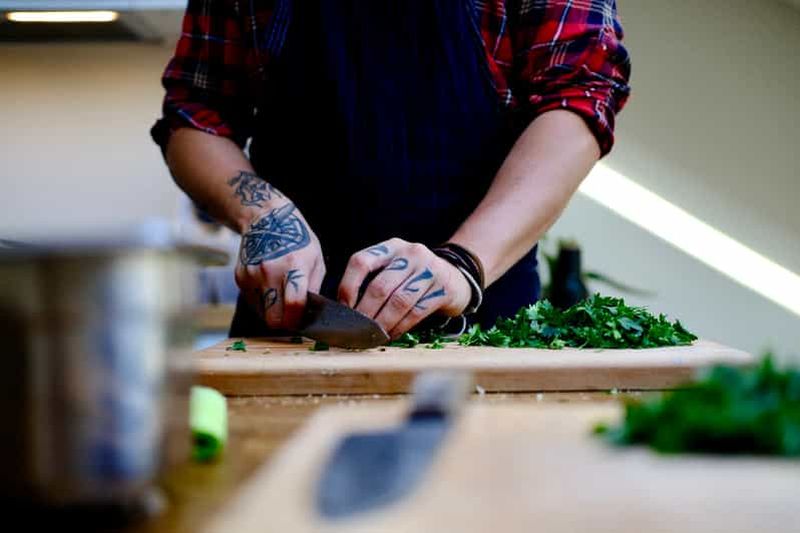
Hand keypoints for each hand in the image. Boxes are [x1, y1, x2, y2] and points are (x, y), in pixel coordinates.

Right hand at [234, 199, 324, 330]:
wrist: (266, 219)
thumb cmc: (297, 239)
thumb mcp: (316, 260)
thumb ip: (313, 289)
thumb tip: (310, 315)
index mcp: (293, 265)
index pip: (294, 305)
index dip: (298, 320)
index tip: (301, 322)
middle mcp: (270, 271)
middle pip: (273, 318)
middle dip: (283, 322)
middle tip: (290, 315)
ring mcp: (252, 275)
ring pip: (262, 313)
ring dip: (272, 311)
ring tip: (281, 295)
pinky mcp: (240, 277)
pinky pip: (253, 302)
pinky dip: (262, 301)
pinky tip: (270, 286)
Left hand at [338, 238, 470, 337]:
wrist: (457, 278)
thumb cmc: (416, 277)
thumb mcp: (396, 267)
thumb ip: (374, 279)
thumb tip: (345, 309)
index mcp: (391, 247)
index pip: (361, 261)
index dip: (348, 286)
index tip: (343, 308)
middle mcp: (411, 253)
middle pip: (380, 286)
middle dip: (365, 312)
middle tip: (357, 329)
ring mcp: (429, 270)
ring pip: (398, 301)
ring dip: (383, 323)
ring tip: (373, 335)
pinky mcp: (443, 289)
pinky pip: (416, 312)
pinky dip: (400, 327)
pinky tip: (392, 335)